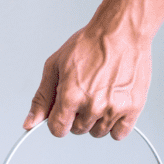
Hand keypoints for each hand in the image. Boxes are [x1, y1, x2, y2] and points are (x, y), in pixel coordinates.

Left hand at [23, 16, 151, 139]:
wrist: (122, 30)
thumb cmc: (90, 43)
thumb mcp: (55, 66)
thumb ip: (42, 98)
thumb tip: (30, 123)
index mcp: (70, 96)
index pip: (58, 129)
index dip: (58, 119)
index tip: (63, 111)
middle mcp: (93, 106)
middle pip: (77, 130)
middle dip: (77, 116)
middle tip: (85, 93)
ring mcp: (114, 108)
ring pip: (98, 132)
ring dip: (96, 120)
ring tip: (100, 94)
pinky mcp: (133, 108)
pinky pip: (119, 133)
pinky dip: (115, 123)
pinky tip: (113, 104)